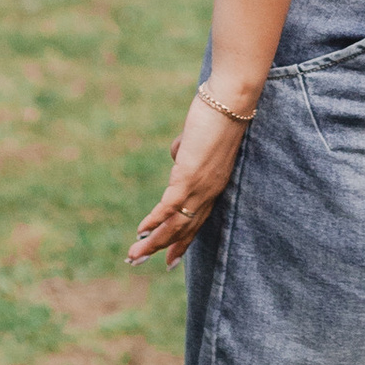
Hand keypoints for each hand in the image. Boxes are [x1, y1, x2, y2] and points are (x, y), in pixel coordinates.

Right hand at [128, 86, 253, 268]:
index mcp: (214, 185)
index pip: (197, 221)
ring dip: (153, 242)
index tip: (170, 260)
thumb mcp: (198, 139)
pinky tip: (141, 232)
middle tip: (140, 263)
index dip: (182, 241)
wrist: (230, 101)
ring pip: (175, 225)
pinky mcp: (188, 177)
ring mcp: (200, 187)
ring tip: (134, 257)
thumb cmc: (218, 114)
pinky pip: (169, 207)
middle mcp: (210, 192)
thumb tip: (178, 154)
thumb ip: (187, 151)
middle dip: (162, 249)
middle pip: (185, 229)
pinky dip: (154, 222)